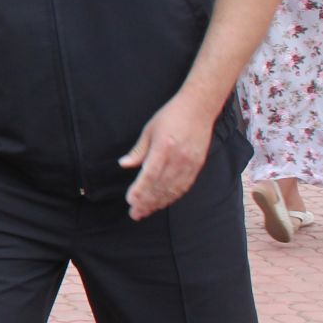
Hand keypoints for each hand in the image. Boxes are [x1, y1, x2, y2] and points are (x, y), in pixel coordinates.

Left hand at [118, 95, 216, 219]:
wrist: (199, 108)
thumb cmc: (170, 117)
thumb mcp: (149, 130)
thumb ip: (138, 150)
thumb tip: (123, 164)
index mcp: (164, 148)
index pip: (150, 174)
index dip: (140, 190)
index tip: (130, 200)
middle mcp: (178, 158)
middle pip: (161, 186)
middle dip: (147, 202)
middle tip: (135, 214)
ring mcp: (190, 163)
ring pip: (173, 189)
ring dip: (159, 202)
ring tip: (145, 211)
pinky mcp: (197, 165)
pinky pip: (184, 186)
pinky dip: (173, 196)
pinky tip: (163, 203)